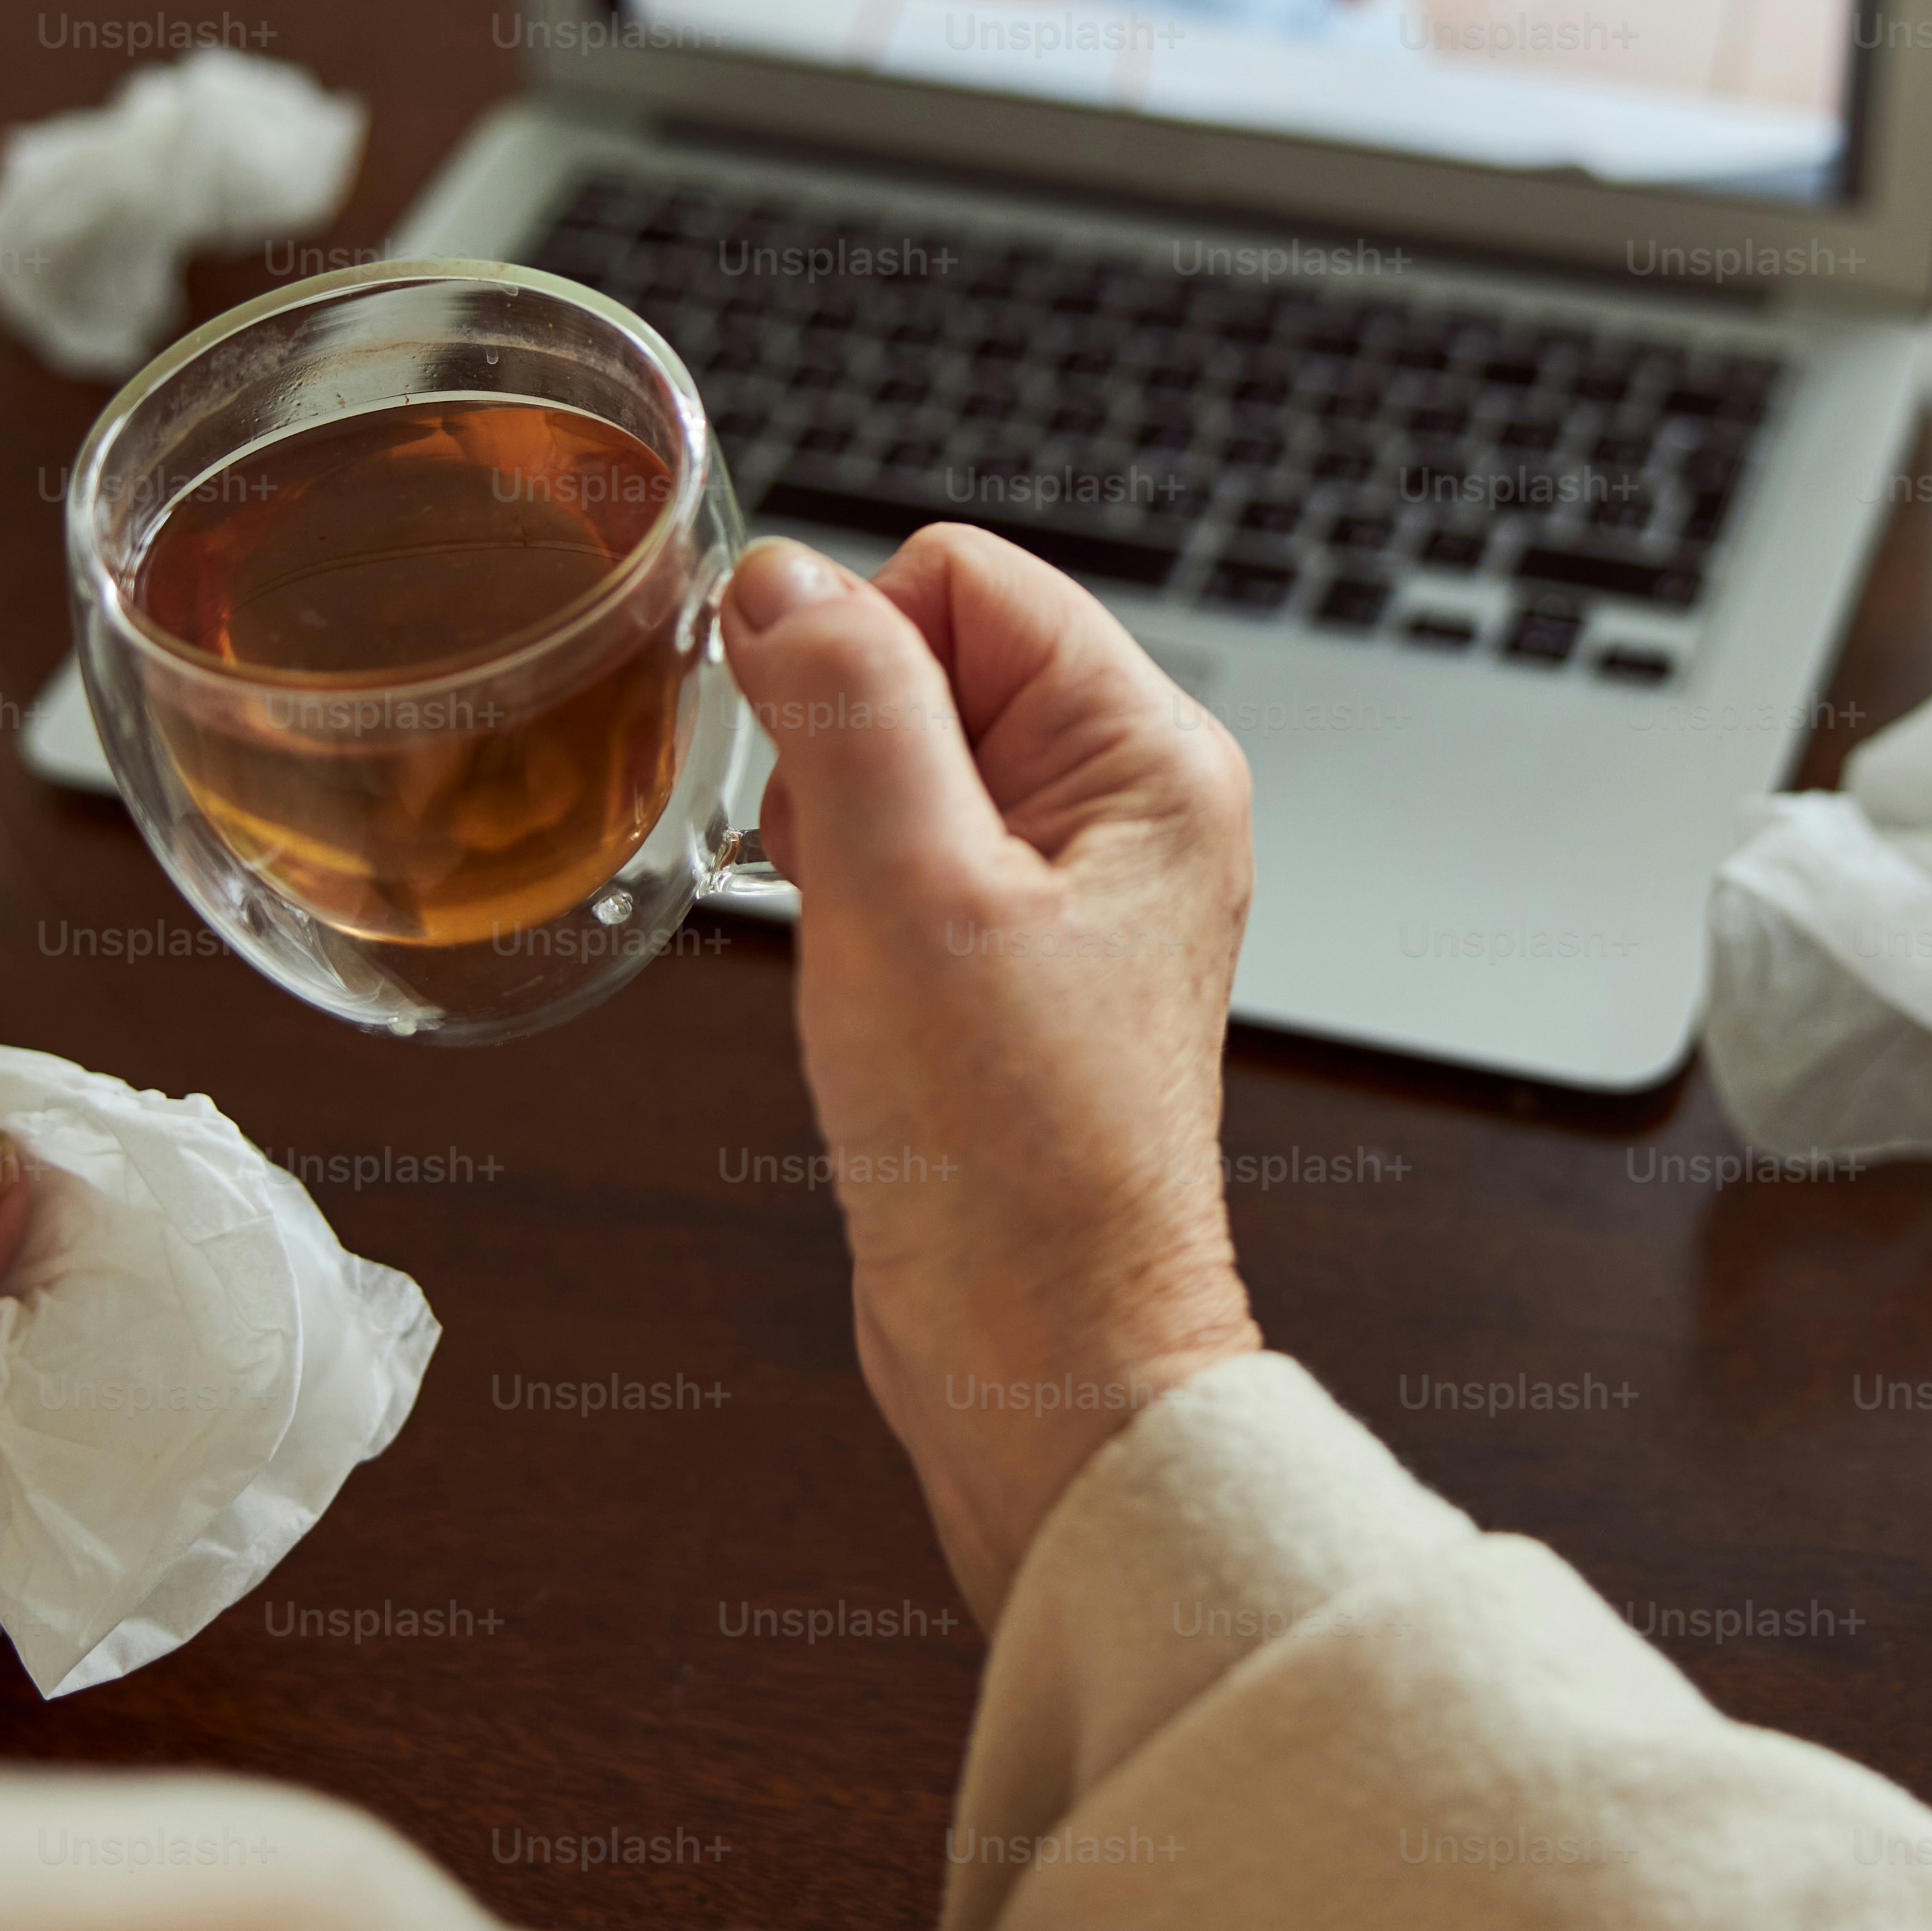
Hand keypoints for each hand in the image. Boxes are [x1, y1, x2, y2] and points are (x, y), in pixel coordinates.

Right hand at [718, 528, 1261, 1628]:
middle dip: (845, 758)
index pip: (962, 576)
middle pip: (926, 658)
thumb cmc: (1011, 1156)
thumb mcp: (908, 897)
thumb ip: (849, 712)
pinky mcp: (1012, 952)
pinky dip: (849, 903)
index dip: (859, 654)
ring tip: (875, 957)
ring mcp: (1073, 880)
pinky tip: (869, 990)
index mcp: (1150, 755)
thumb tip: (781, 578)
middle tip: (864, 894)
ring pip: (895, 760)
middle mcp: (1129, 801)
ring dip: (839, 839)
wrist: (1043, 1354)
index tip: (826, 777)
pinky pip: (895, 854)